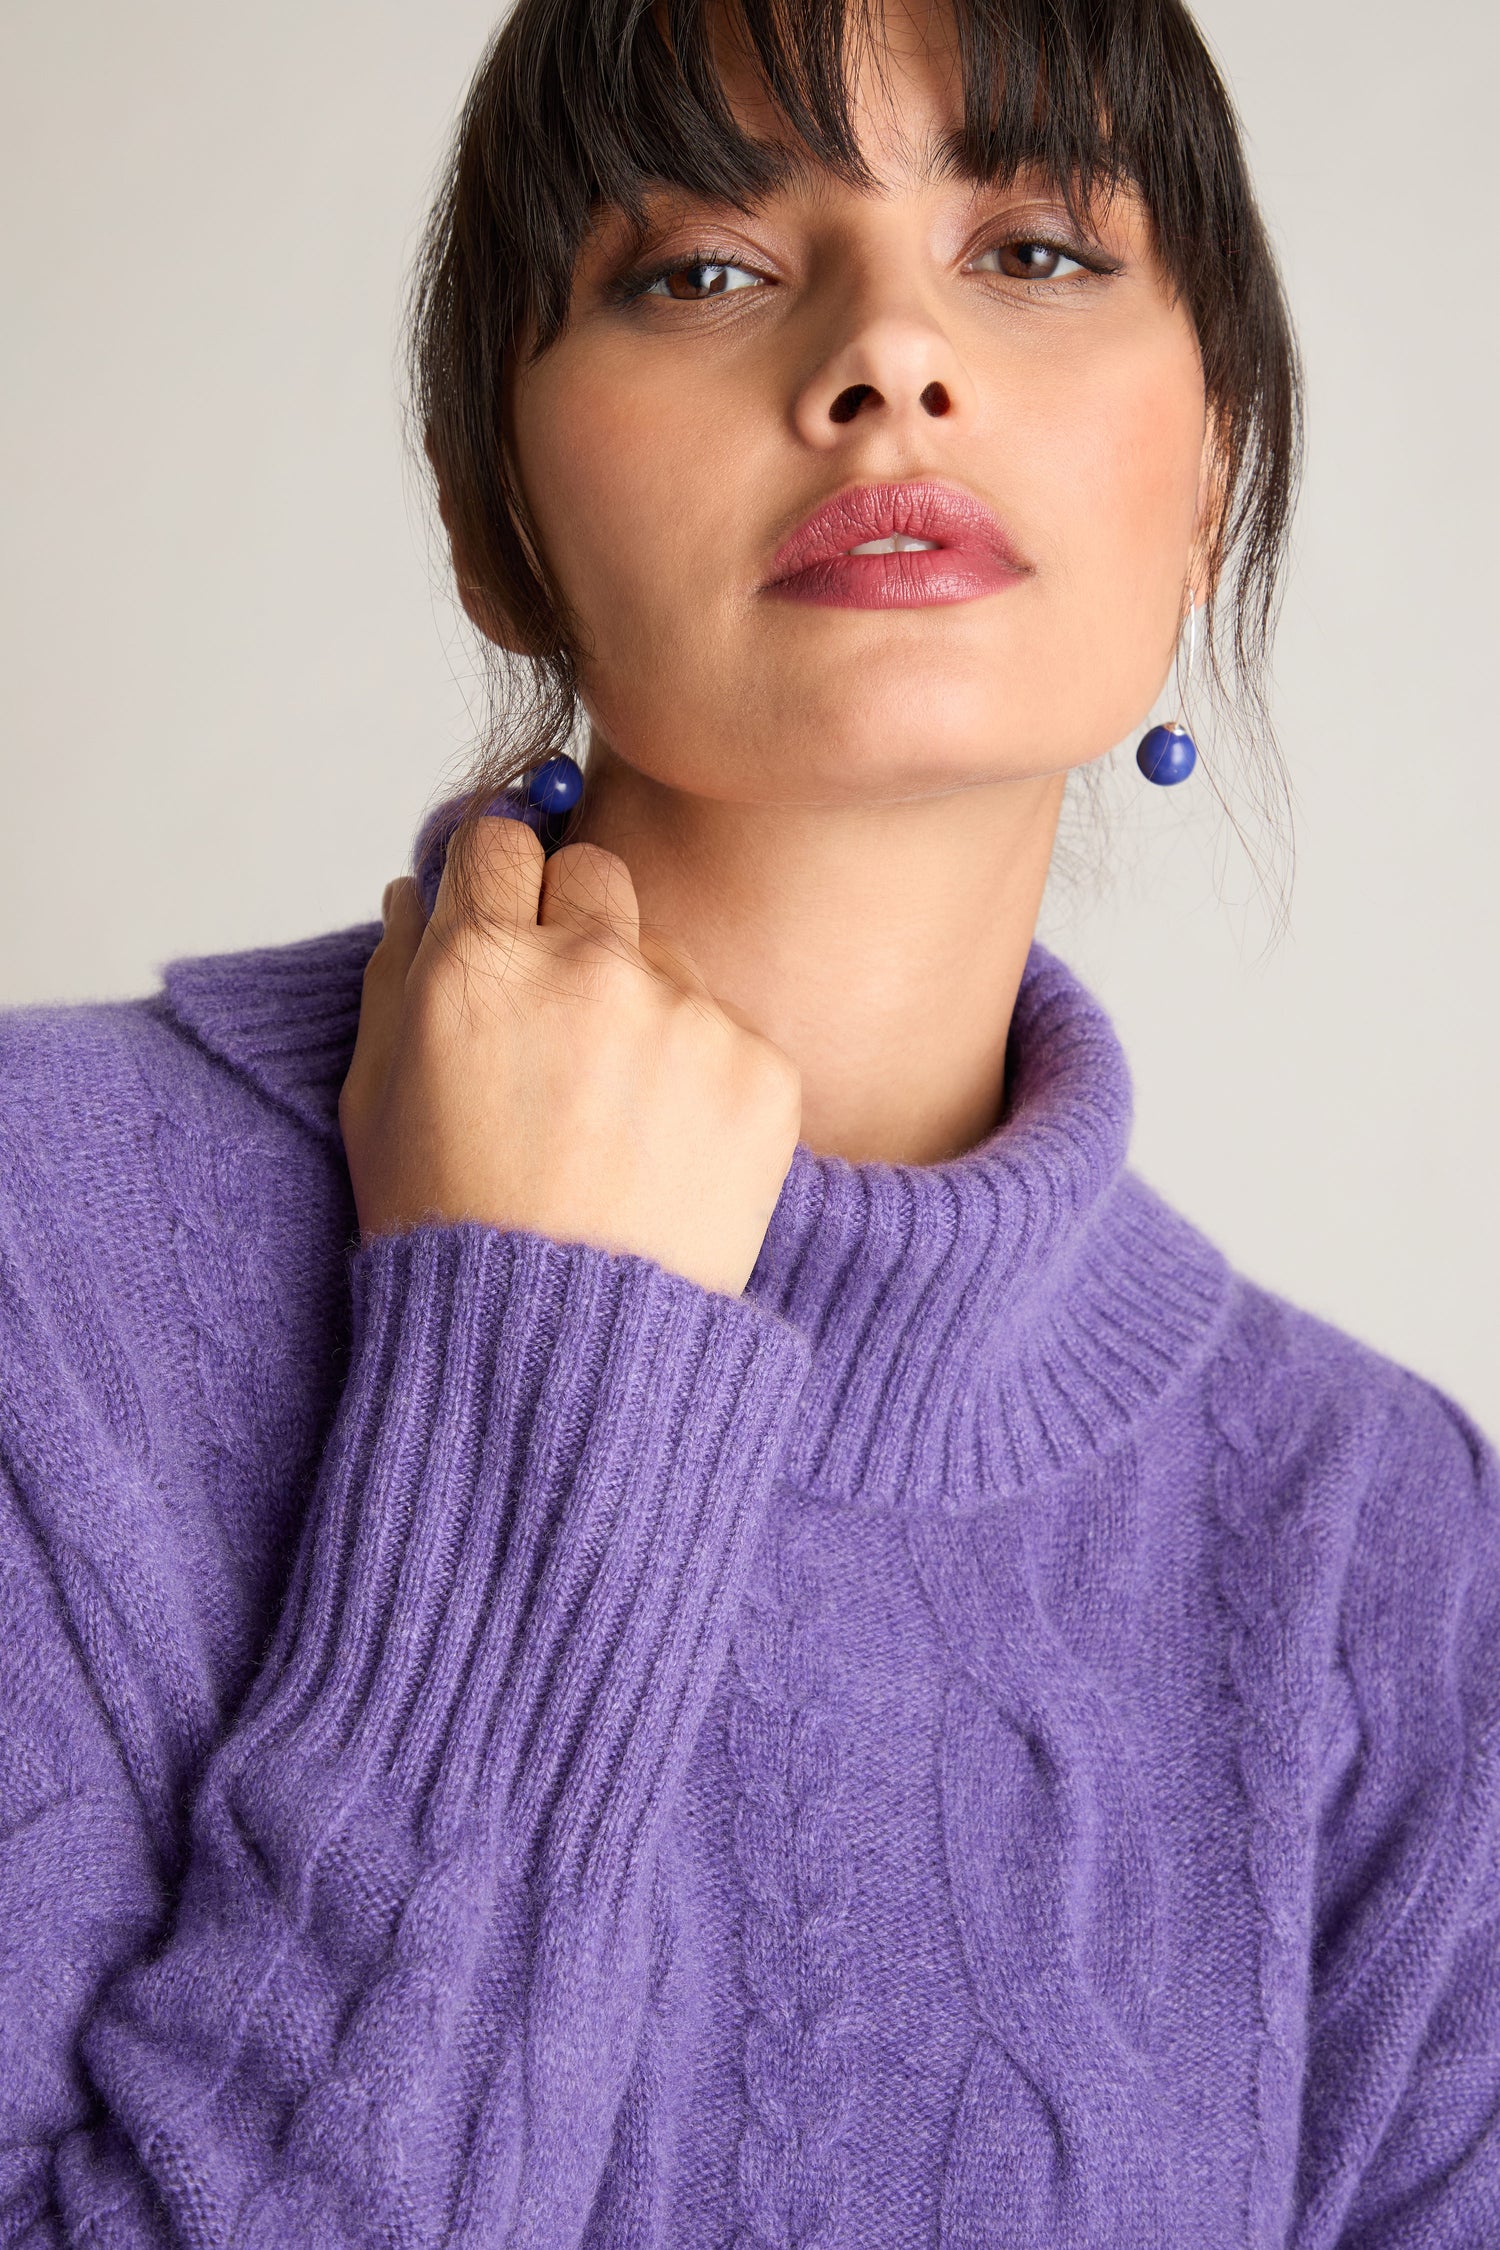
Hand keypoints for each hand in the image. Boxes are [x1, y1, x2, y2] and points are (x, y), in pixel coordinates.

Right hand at [338, 818, 801, 1297]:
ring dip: (641, 1009)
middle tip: (558, 1029)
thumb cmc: (448, 1230)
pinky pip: (728, 1034)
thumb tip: (424, 891)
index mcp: (480, 961)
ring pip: (664, 960)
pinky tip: (663, 1155)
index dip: (497, 881)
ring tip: (610, 1124)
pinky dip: (701, 1079)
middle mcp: (589, 966)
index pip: (500, 841)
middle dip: (573, 925)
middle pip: (594, 874)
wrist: (559, 1352)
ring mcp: (686, 1014)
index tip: (503, 921)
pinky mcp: (762, 1069)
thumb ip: (396, 972)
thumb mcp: (374, 1098)